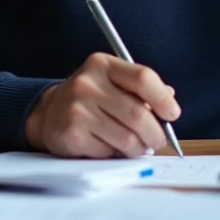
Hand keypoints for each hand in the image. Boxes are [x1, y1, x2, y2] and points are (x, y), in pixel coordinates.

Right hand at [25, 52, 179, 157]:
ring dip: (138, 148)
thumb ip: (140, 87)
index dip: (163, 99)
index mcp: (103, 65)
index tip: (172, 114)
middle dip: (155, 133)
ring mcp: (77, 110)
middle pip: (138, 113)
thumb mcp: (112, 81)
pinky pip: (108, 152)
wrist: (47, 112)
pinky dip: (116, 154)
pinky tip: (111, 147)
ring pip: (126, 138)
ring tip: (138, 147)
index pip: (142, 77)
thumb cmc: (89, 98)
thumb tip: (169, 100)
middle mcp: (88, 84)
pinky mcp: (71, 135)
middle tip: (158, 140)